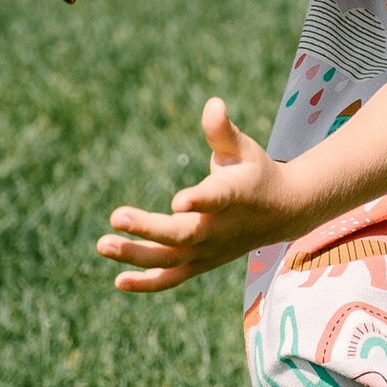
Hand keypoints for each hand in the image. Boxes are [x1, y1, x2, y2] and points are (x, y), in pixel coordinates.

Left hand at [97, 97, 297, 291]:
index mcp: (235, 195)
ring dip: (137, 255)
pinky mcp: (201, 263)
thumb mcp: (244, 149)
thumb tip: (212, 104)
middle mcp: (220, 228)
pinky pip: (172, 277)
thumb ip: (223, 132)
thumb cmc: (257, 172)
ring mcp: (210, 250)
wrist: (284, 213)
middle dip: (149, 228)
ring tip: (103, 244)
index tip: (178, 200)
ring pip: (172, 259)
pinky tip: (119, 280)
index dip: (199, 200)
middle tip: (116, 216)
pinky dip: (147, 282)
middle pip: (184, 234)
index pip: (217, 199)